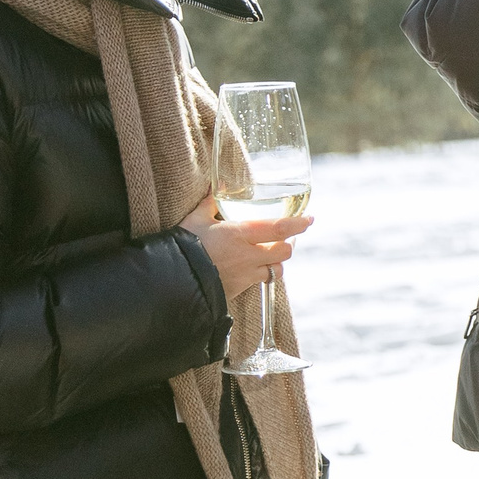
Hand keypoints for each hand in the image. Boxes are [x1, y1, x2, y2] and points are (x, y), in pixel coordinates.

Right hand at [180, 197, 312, 299]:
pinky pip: (259, 282)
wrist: (168, 281)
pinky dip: (260, 274)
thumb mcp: (195, 220)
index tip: (310, 219)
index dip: (298, 224)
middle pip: (285, 252)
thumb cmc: (181, 246)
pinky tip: (251, 268)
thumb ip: (209, 203)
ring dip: (276, 262)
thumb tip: (214, 188)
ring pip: (276, 270)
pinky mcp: (239, 290)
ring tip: (268, 254)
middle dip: (287, 245)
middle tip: (283, 238)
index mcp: (240, 234)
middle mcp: (247, 255)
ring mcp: (245, 275)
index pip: (280, 228)